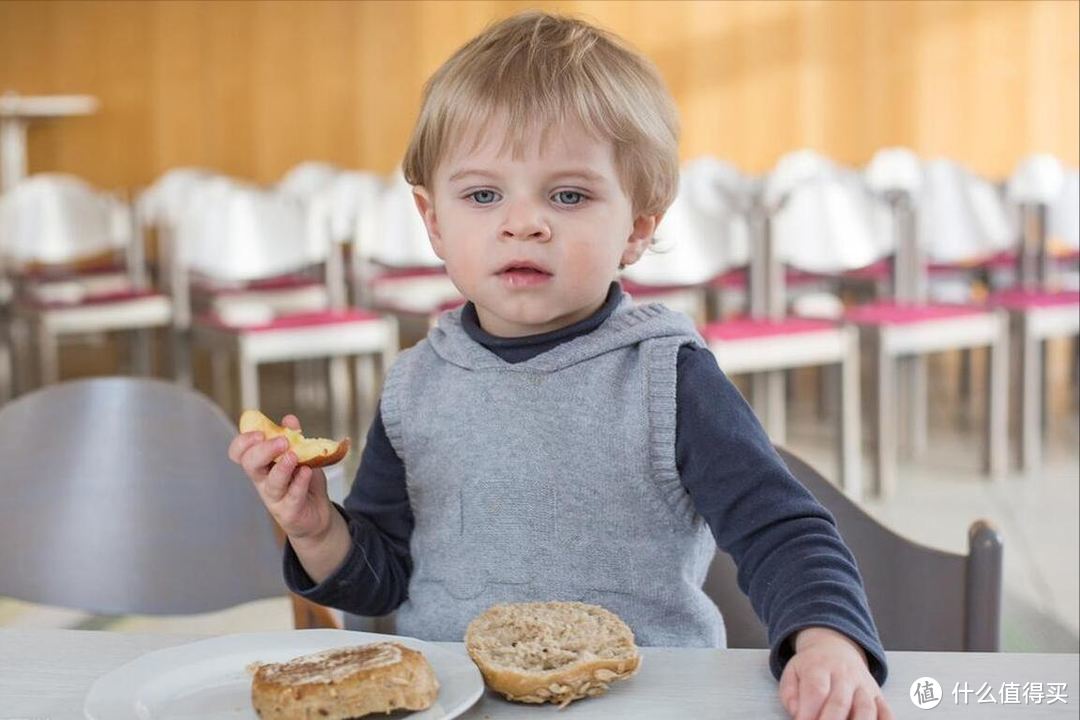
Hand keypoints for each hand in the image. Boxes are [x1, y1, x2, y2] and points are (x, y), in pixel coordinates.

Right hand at [228, 413, 332, 541]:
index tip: (260, 432)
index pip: (239, 453)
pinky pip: (292, 497)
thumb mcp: (300, 456)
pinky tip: (307, 472)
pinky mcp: (289, 511)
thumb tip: (289, 420)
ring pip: (272, 483)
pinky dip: (300, 483)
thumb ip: (294, 439)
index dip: (244, 442)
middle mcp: (263, 481)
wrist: (317, 513)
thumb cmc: (302, 483)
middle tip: (281, 441)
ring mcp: (275, 498)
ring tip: (293, 455)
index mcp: (261, 464)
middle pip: (251, 465)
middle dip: (263, 450)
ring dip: (282, 467)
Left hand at [778, 627, 892, 719]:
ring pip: (866, 708)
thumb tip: (797, 713)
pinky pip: (886, 712)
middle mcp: (844, 676)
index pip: (816, 690)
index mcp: (819, 667)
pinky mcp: (878, 696)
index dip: (809, 711)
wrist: (836, 648)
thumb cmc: (812, 666)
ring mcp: (863, 686)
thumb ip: (790, 694)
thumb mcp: (793, 672)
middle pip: (840, 702)